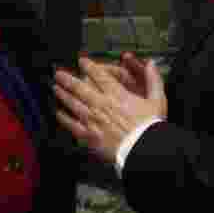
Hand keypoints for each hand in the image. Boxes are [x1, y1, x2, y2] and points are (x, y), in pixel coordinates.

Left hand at [53, 56, 167, 162]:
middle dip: (68, 79)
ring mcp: (93, 120)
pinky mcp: (89, 136)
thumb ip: (154, 80)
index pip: (100, 76)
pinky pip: (72, 125)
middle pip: (80, 88)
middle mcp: (101, 105)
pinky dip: (64, 118)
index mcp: (117, 95)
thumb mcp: (158, 101)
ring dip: (63, 95)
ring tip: (55, 88)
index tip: (82, 61)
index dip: (89, 66)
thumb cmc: (151, 127)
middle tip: (58, 73)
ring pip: (73, 104)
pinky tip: (58, 113)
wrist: (144, 151)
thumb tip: (152, 63)